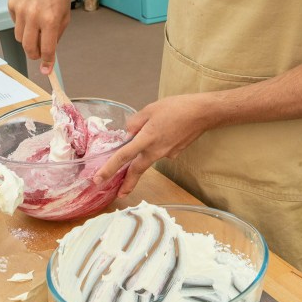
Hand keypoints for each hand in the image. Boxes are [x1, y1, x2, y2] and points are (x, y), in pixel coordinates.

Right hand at [7, 0, 70, 73]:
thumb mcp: (64, 16)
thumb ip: (56, 35)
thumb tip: (47, 53)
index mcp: (50, 19)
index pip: (47, 48)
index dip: (46, 62)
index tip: (46, 70)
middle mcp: (34, 15)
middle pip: (28, 47)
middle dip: (33, 54)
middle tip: (37, 55)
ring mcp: (21, 9)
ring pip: (19, 36)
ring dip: (27, 38)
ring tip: (35, 27)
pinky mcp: (11, 3)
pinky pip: (14, 22)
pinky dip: (21, 21)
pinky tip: (29, 10)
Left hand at [94, 95, 211, 195]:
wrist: (203, 113)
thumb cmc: (177, 107)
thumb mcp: (151, 109)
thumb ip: (135, 121)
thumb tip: (128, 133)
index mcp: (147, 139)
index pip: (124, 157)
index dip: (109, 169)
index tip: (98, 180)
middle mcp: (156, 151)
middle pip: (137, 169)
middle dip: (127, 183)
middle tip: (119, 193)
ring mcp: (167, 154)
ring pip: (149, 158)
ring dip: (144, 155)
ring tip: (152, 137)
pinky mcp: (175, 152)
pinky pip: (161, 151)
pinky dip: (159, 145)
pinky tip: (167, 131)